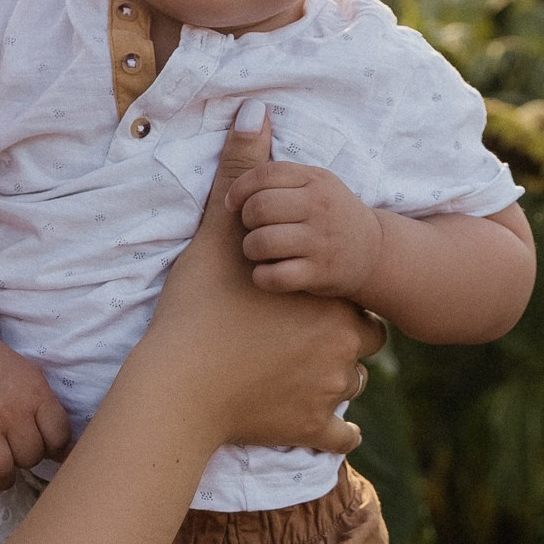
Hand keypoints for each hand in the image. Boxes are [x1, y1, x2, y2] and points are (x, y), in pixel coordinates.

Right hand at [0, 327, 71, 500]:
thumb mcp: (32, 379)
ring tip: (0, 470)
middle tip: (15, 451)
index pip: (58, 438)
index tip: (43, 445)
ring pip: (2, 472)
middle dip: (26, 459)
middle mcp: (9, 411)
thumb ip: (49, 413)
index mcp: (34, 394)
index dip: (54, 448)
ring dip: (4, 478)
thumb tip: (64, 455)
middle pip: (30, 457)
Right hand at [146, 106, 376, 453]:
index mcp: (330, 297)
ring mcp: (332, 391)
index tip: (303, 295)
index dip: (328, 292)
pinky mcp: (313, 430)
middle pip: (365, 339)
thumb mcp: (218, 235)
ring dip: (334, 379)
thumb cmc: (197, 307)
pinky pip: (340, 435)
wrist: (179, 387)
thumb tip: (256, 108)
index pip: (353, 291)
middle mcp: (345, 344)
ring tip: (296, 372)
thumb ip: (242, 172)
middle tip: (301, 334)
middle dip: (341, 336)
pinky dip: (333, 431)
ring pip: (352, 383)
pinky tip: (318, 423)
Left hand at [226, 157, 383, 298]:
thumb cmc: (328, 213)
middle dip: (245, 220)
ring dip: (251, 249)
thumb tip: (247, 114)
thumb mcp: (312, 181)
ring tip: (259, 250)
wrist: (372, 251)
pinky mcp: (321, 273)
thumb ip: (277, 166)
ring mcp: (322, 241)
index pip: (264, 175)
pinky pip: (275, 276)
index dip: (239, 190)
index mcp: (314, 180)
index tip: (232, 204)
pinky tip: (268, 272)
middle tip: (253, 228)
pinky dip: (262, 277)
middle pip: (259, 207)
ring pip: (262, 242)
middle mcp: (320, 207)